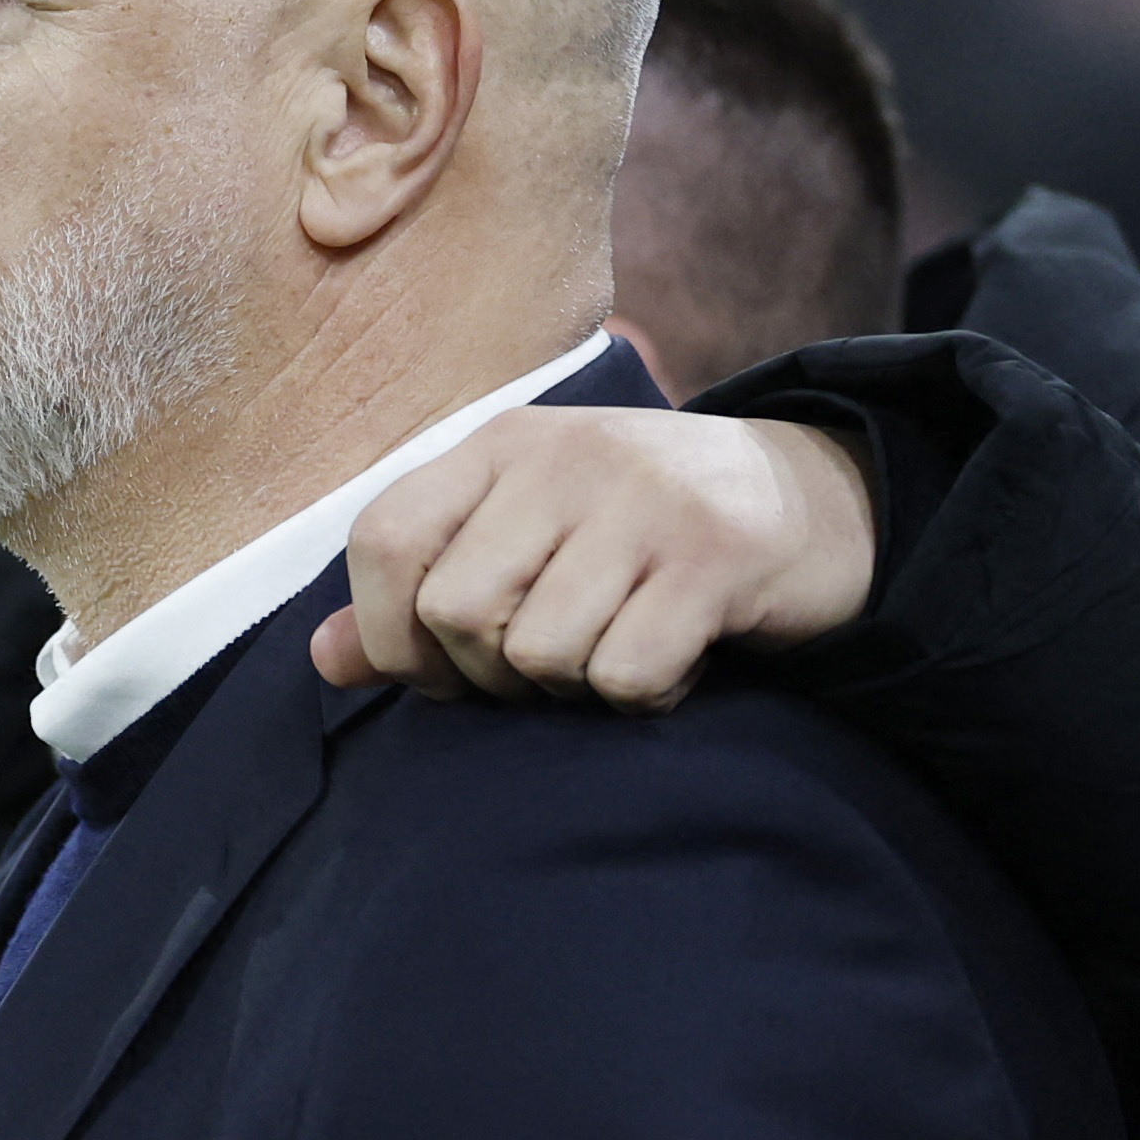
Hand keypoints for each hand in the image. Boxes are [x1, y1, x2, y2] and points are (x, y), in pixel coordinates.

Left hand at [311, 408, 873, 711]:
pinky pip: (626, 675)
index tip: (438, 668)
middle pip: (456, 612)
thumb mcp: (525, 534)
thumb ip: (418, 592)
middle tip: (544, 667)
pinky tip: (674, 661)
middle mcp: (565, 456)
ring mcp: (644, 501)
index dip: (387, 631)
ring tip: (616, 649)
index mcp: (500, 443)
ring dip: (571, 687)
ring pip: (540, 652)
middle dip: (488, 674)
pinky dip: (643, 696)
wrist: (814, 500)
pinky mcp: (715, 558)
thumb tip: (325, 662)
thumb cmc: (640, 532)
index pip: (382, 539)